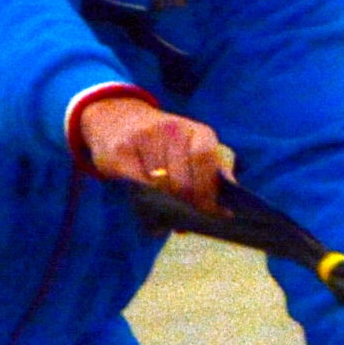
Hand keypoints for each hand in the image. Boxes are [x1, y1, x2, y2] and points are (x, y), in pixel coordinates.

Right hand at [77, 92, 236, 208]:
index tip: (210, 212)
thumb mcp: (191, 149)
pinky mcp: (120, 152)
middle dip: (187, 208)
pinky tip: (152, 218)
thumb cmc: (163, 143)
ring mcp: (143, 138)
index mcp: (195, 131)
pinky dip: (146, 209)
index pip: (204, 160)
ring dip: (166, 212)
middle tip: (186, 225)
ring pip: (160, 190)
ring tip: (169, 222)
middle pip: (182, 182)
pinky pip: (137, 189)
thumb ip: (211, 174)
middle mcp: (171, 130)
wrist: (116, 119)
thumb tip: (226, 208)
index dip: (208, 191)